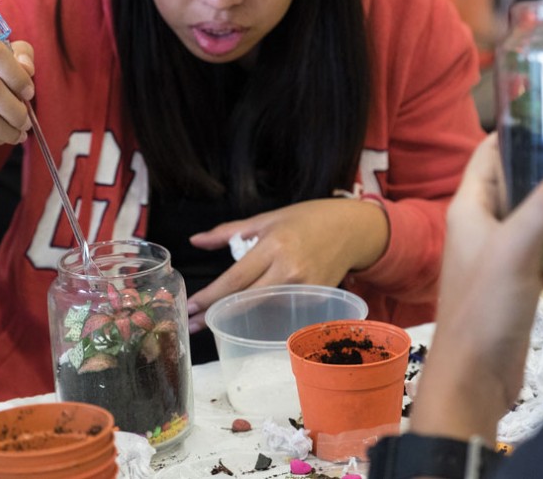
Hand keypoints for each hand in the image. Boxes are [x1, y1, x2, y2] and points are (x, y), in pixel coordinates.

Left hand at [184, 197, 388, 331]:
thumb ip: (229, 232)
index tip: (189, 307)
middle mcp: (289, 270)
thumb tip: (195, 240)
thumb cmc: (307, 218)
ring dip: (239, 313)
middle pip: (246, 300)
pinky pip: (283, 307)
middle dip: (216, 313)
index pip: (235, 280)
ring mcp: (305, 288)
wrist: (352, 228)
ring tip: (215, 317)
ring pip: (263, 307)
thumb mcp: (266, 219)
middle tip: (192, 323)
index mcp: (274, 246)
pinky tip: (253, 310)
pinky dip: (266, 307)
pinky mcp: (316, 299)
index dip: (210, 297)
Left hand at [409, 135, 542, 440]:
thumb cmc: (483, 308)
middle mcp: (484, 224)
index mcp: (469, 206)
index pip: (490, 153)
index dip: (516, 128)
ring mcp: (504, 252)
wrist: (475, 377)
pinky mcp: (523, 279)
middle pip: (519, 180)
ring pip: (539, 214)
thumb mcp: (516, 248)